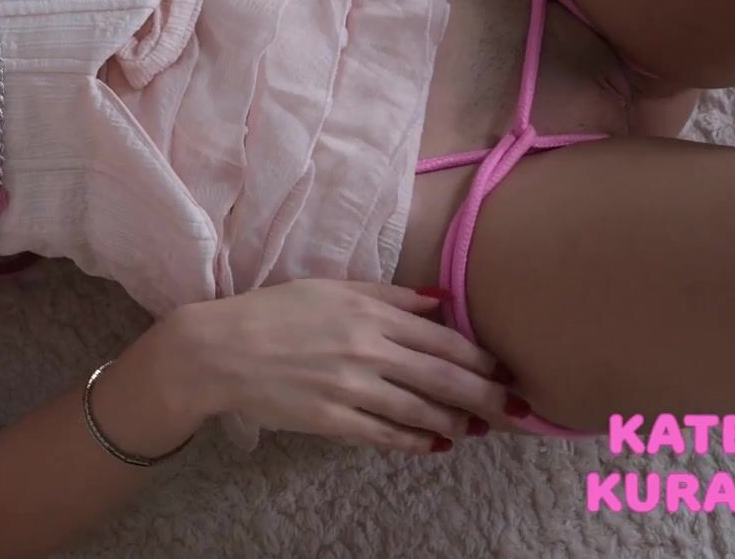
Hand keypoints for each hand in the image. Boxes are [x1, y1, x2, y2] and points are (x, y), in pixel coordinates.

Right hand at [162, 279, 517, 452]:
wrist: (219, 349)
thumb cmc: (273, 313)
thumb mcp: (330, 289)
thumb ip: (390, 295)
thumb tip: (442, 299)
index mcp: (369, 312)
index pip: (444, 339)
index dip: (482, 360)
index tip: (504, 370)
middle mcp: (367, 349)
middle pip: (446, 378)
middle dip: (488, 398)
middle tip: (515, 410)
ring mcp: (351, 386)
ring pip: (423, 411)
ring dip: (456, 424)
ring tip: (473, 429)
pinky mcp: (333, 419)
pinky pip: (388, 435)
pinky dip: (417, 441)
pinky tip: (434, 444)